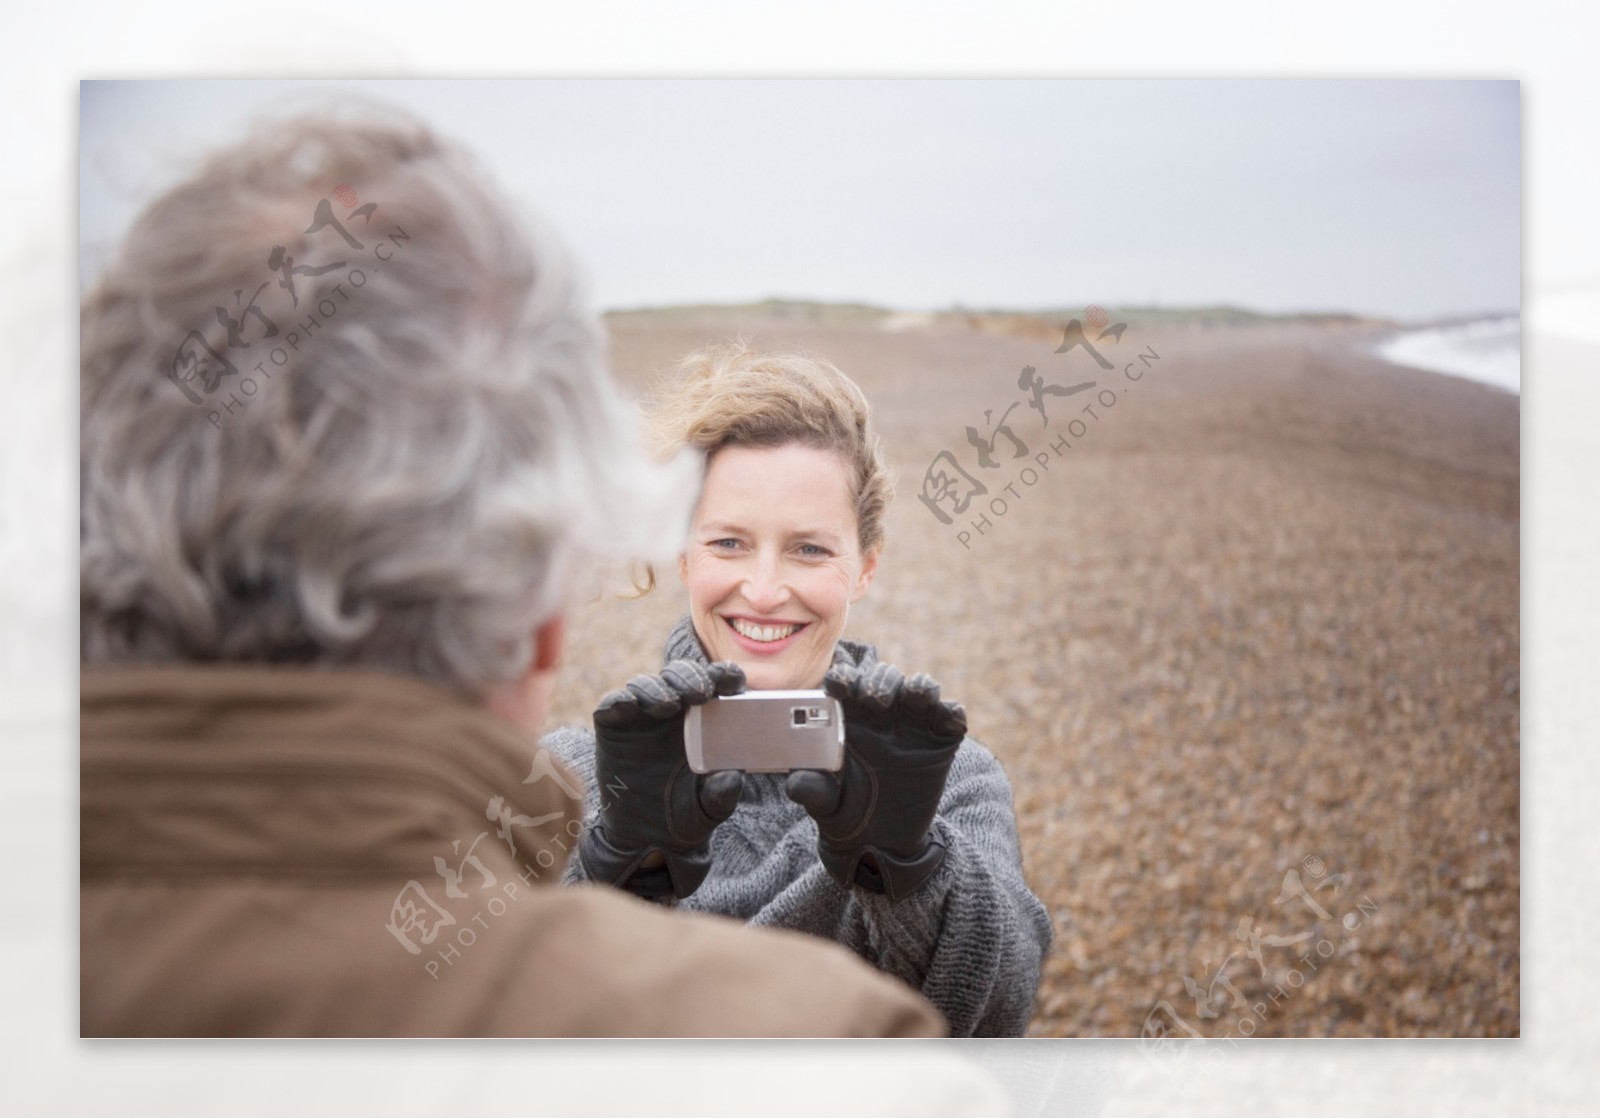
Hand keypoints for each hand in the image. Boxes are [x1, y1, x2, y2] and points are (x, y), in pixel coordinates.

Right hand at [579, 659, 745, 898]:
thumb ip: (722, 793)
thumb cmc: (686, 813)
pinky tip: (628, 705)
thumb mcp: (710, 807)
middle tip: (699, 692)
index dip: (724, 676)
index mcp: (705, 718)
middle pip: (680, 674)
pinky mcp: (612, 727)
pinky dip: (619, 700)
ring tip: (668, 706)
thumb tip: (733, 776)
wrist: (646, 837)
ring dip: (657, 688)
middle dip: (689, 676)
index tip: (732, 683)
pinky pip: (612, 704)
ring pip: (646, 684)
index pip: (717, 683)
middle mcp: (673, 710)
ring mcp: (641, 716)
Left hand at [785, 662, 966, 900]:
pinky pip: (952, 716)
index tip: (839, 683)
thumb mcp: (824, 803)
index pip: (845, 684)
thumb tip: (796, 784)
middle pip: (884, 678)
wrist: (880, 841)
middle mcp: (881, 713)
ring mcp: (913, 723)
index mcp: (847, 717)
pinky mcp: (941, 739)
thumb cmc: (844, 811)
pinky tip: (949, 718)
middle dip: (881, 681)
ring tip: (916, 694)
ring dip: (920, 686)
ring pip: (921, 689)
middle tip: (876, 699)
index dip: (843, 677)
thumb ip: (813, 789)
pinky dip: (952, 712)